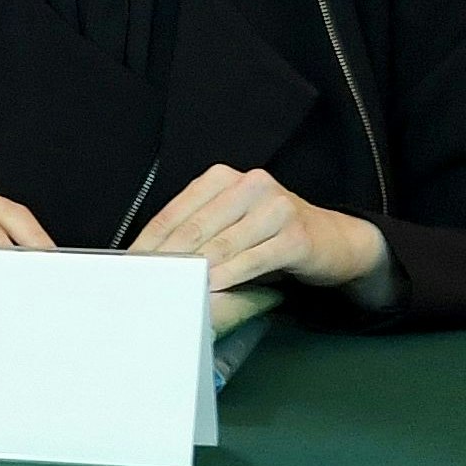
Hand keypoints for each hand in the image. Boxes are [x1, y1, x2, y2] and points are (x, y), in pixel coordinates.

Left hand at [129, 165, 391, 298]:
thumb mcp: (232, 222)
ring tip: (172, 288)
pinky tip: (212, 288)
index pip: (176, 211)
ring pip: (222, 244)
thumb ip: (199, 229)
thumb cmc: (272, 233)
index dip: (150, 240)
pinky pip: (253, 259)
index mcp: (224, 178)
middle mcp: (250, 185)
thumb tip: (150, 255)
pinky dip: (230, 276)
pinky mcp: (296, 236)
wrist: (336, 241)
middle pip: (195, 227)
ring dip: (195, 269)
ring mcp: (276, 208)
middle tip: (145, 281)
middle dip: (167, 258)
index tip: (129, 264)